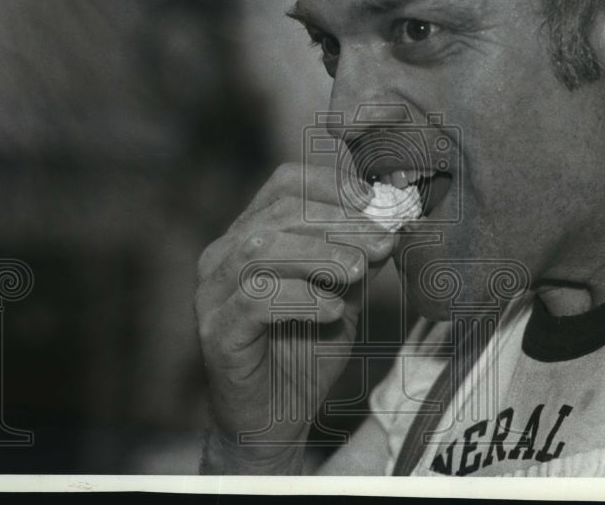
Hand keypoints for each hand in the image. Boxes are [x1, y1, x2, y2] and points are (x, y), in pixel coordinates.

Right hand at [195, 163, 395, 473]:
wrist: (276, 420)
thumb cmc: (305, 350)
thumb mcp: (343, 293)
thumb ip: (358, 257)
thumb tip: (391, 220)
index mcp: (251, 234)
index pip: (284, 184)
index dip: (331, 185)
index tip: (374, 203)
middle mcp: (224, 255)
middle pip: (278, 214)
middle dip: (338, 222)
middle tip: (383, 240)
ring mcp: (213, 293)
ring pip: (261, 249)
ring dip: (319, 253)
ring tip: (359, 270)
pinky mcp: (215, 331)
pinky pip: (254, 300)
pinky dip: (301, 298)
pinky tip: (333, 310)